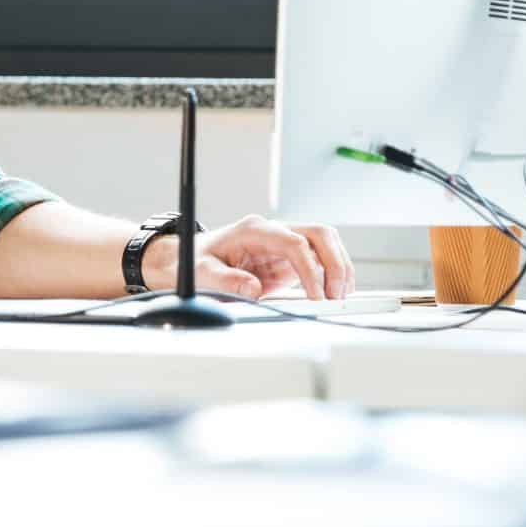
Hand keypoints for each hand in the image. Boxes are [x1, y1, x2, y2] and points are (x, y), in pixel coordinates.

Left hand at [143, 215, 355, 302]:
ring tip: (339, 296)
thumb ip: (225, 280)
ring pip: (325, 244)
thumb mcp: (201, 272)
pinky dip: (331, 274)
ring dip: (338, 268)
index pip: (294, 242)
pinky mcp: (286, 259)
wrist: (186, 260)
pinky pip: (319, 260)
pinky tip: (334, 292)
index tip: (316, 294)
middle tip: (336, 295)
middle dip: (335, 263)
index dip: (310, 268)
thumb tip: (252, 289)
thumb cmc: (193, 261)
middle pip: (319, 234)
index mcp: (254, 230)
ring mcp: (283, 244)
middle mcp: (273, 232)